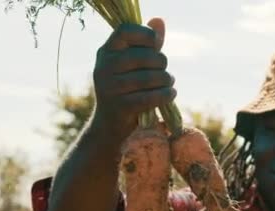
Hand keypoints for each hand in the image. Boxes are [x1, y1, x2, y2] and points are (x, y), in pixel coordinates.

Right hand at [92, 18, 174, 136]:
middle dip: (161, 63)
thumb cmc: (126, 90)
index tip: (155, 45)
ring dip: (166, 80)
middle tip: (165, 73)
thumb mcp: (133, 66)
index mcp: (106, 52)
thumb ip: (147, 45)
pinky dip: (166, 94)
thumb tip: (159, 21)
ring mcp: (110, 88)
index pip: (125, 31)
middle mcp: (103, 67)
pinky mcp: (120, 107)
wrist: (109, 125)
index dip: (146, 35)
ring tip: (169, 84)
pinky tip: (170, 94)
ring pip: (150, 77)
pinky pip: (151, 96)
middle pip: (143, 56)